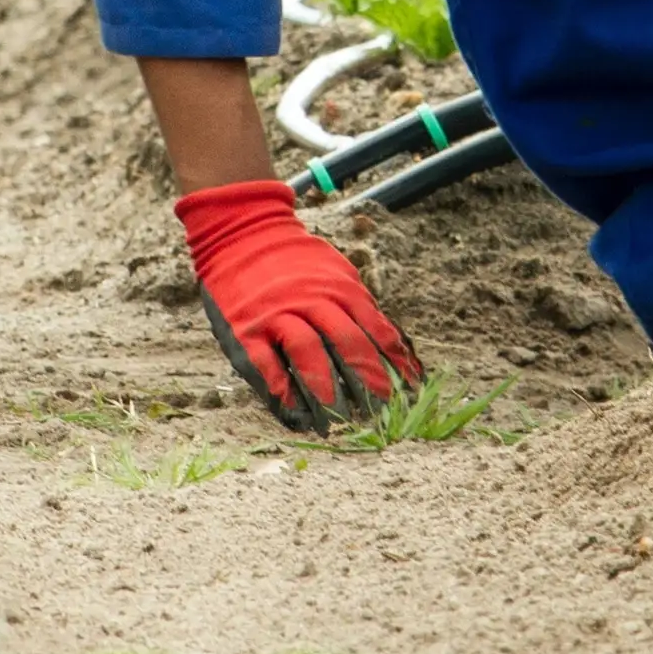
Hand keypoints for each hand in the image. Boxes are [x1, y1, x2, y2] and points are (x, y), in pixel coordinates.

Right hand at [175, 178, 420, 430]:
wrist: (243, 232)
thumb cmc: (296, 261)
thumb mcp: (335, 272)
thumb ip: (358, 305)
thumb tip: (391, 345)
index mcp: (339, 287)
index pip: (374, 328)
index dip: (393, 361)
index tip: (409, 389)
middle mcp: (311, 300)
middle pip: (346, 342)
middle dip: (366, 380)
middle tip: (380, 412)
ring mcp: (277, 315)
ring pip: (308, 355)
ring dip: (326, 391)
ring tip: (339, 420)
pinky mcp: (245, 331)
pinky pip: (266, 366)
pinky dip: (282, 392)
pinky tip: (296, 415)